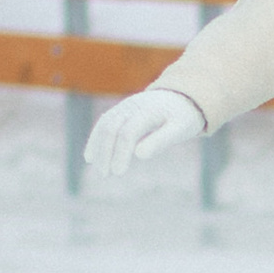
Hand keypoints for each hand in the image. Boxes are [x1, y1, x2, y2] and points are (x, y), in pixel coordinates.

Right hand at [84, 85, 203, 183]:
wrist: (181, 96)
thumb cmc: (182, 117)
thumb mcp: (180, 129)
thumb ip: (161, 140)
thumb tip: (139, 155)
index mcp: (149, 111)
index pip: (129, 133)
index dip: (121, 153)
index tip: (118, 173)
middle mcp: (133, 106)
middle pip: (112, 128)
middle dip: (106, 152)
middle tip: (105, 175)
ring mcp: (125, 106)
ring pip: (104, 124)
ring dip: (98, 146)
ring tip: (98, 169)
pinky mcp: (120, 110)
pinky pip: (104, 123)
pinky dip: (96, 139)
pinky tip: (91, 157)